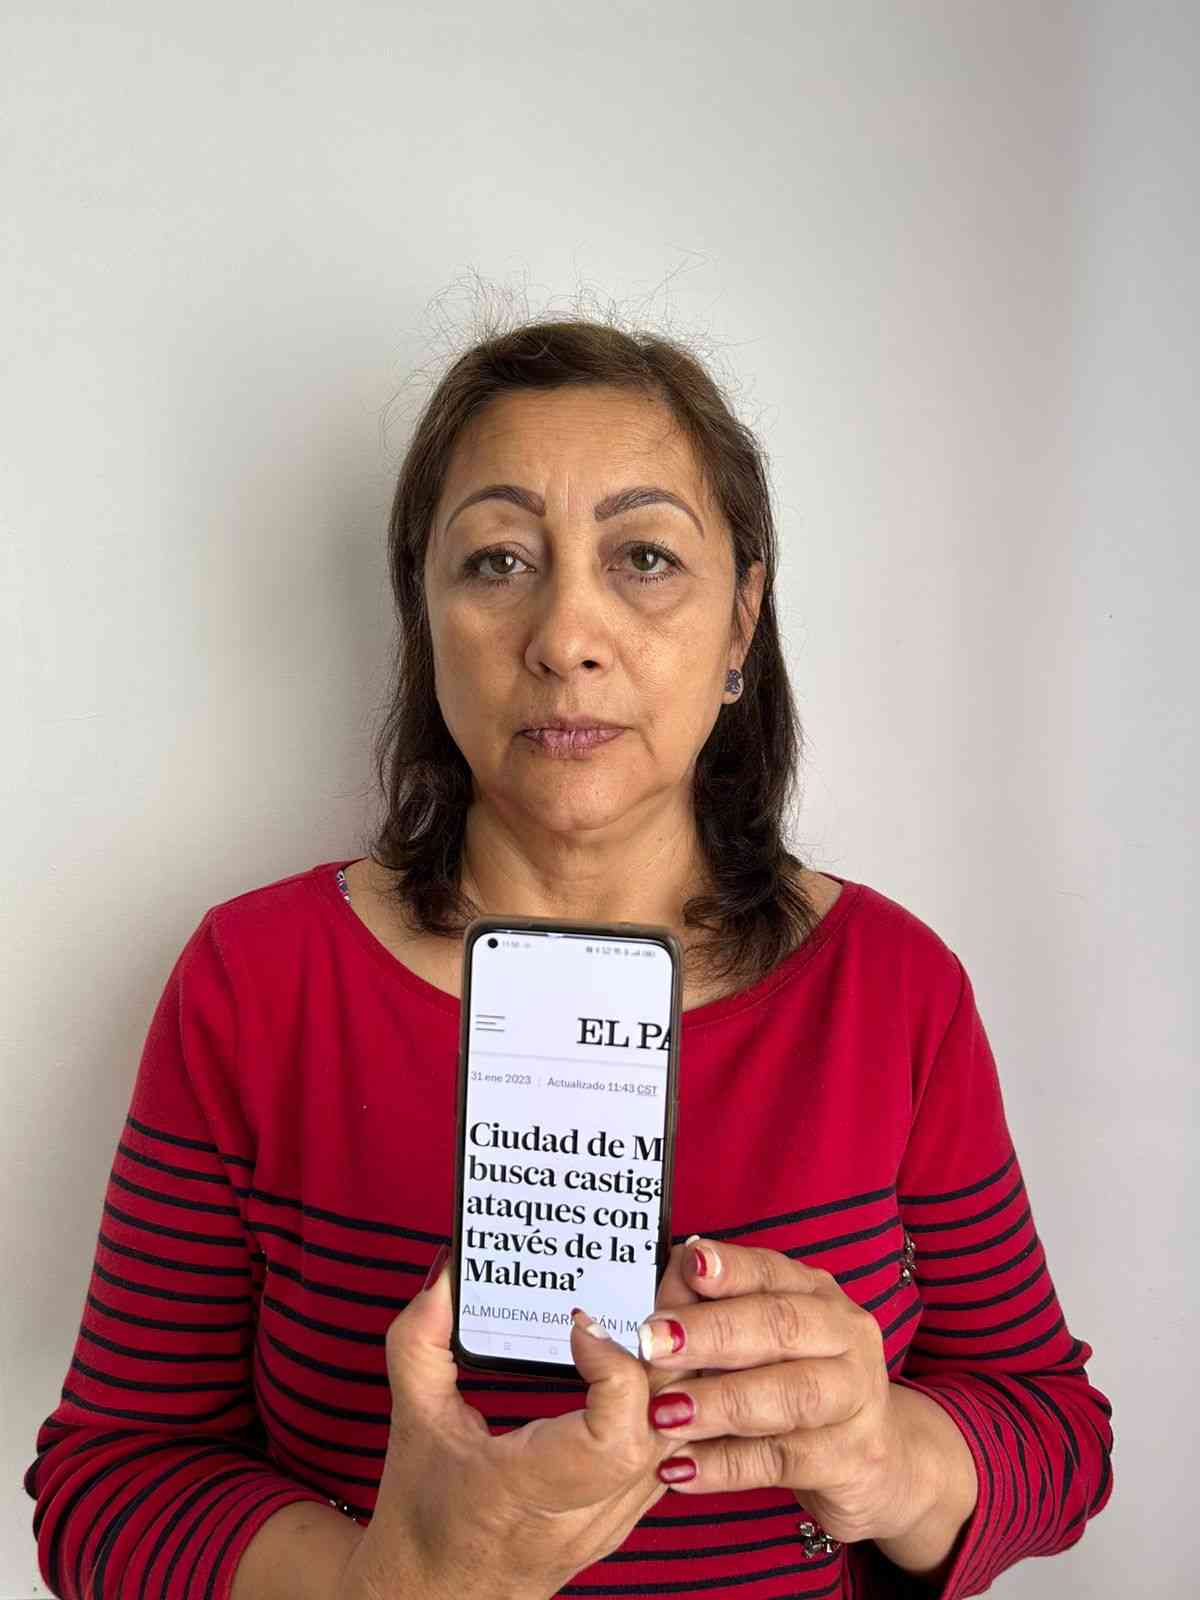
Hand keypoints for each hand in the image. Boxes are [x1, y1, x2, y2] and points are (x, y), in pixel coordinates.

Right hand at [337, 1240, 700, 1599]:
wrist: (438, 1598)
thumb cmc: (421, 1515)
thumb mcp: (411, 1423)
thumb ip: (422, 1342)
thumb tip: (446, 1273)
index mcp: (527, 1493)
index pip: (612, 1439)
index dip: (613, 1370)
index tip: (582, 1322)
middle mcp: (583, 1514)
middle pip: (662, 1426)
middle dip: (671, 1343)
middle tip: (665, 1270)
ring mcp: (615, 1518)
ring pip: (681, 1436)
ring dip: (681, 1362)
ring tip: (674, 1294)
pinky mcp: (629, 1511)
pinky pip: (672, 1448)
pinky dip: (674, 1392)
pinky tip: (667, 1346)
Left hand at [637, 1237, 921, 1546]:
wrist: (874, 1459)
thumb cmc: (797, 1382)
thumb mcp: (761, 1341)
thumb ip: (714, 1310)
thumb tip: (669, 1274)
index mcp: (817, 1293)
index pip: (771, 1271)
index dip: (729, 1270)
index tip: (688, 1267)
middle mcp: (845, 1336)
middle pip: (781, 1326)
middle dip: (712, 1333)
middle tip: (654, 1344)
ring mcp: (857, 1398)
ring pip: (789, 1395)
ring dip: (720, 1402)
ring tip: (664, 1414)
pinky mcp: (852, 1459)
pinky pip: (783, 1461)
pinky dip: (726, 1466)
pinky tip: (681, 1469)